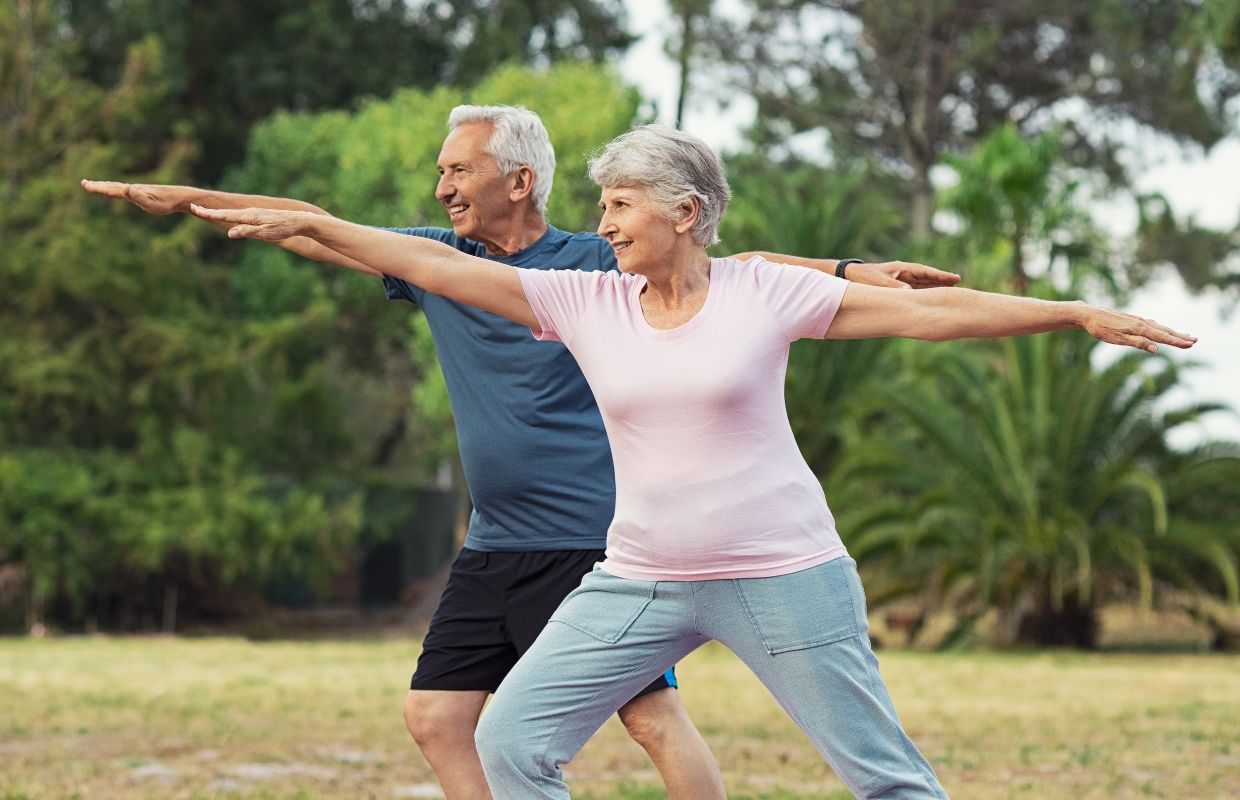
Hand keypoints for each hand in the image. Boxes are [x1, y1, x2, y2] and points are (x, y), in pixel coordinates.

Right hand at [81, 179, 186, 214]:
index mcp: (130, 191)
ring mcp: (137, 190)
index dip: (97, 188)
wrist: (178, 197)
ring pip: (118, 187)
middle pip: (111, 186)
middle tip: (84, 183)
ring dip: (105, 186)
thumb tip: (124, 187)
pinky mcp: (143, 193)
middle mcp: (132, 188)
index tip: (85, 184)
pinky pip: (125, 190)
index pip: (110, 189)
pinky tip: (120, 190)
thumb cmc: (164, 202)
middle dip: (97, 185)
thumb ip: (136, 195)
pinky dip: (117, 189)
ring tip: (96, 185)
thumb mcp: (149, 201)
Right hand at [188, 204, 314, 241]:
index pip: (223, 215)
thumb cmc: (283, 229)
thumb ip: (247, 232)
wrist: (299, 220)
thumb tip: (230, 234)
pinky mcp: (260, 216)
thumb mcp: (265, 233)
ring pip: (233, 213)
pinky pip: (241, 215)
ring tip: (206, 212)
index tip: (194, 208)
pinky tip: (230, 217)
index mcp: (247, 216)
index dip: (208, 213)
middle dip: (209, 211)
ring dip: (218, 212)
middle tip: (194, 207)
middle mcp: (249, 212)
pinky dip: (230, 215)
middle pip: (225, 212)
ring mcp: (254, 213)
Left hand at [851, 260, 961, 288]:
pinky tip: (932, 301)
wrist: (849, 277)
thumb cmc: (863, 276)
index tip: (954, 278)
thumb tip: (910, 293)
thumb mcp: (878, 282)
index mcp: (902, 269)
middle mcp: (904, 274)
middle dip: (942, 281)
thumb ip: (894, 287)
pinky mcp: (897, 289)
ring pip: (922, 285)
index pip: (926, 272)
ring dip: (935, 288)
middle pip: (928, 278)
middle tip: (959, 283)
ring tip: (951, 292)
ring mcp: (902, 281)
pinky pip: (914, 292)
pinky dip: (923, 295)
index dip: (940, 275)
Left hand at [1079, 304, 1196, 352]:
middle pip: (1164, 331)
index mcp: (1139, 328)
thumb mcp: (1117, 339)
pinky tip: (1162, 330)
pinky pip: (1151, 325)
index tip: (1191, 344)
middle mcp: (1141, 322)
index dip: (1177, 341)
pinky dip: (1160, 328)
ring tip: (1185, 335)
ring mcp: (1137, 320)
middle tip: (1195, 340)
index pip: (1162, 337)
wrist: (1088, 314)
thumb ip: (1137, 343)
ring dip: (1172, 332)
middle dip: (1180, 336)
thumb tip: (1156, 349)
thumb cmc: (1101, 329)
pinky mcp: (1131, 319)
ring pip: (1158, 327)